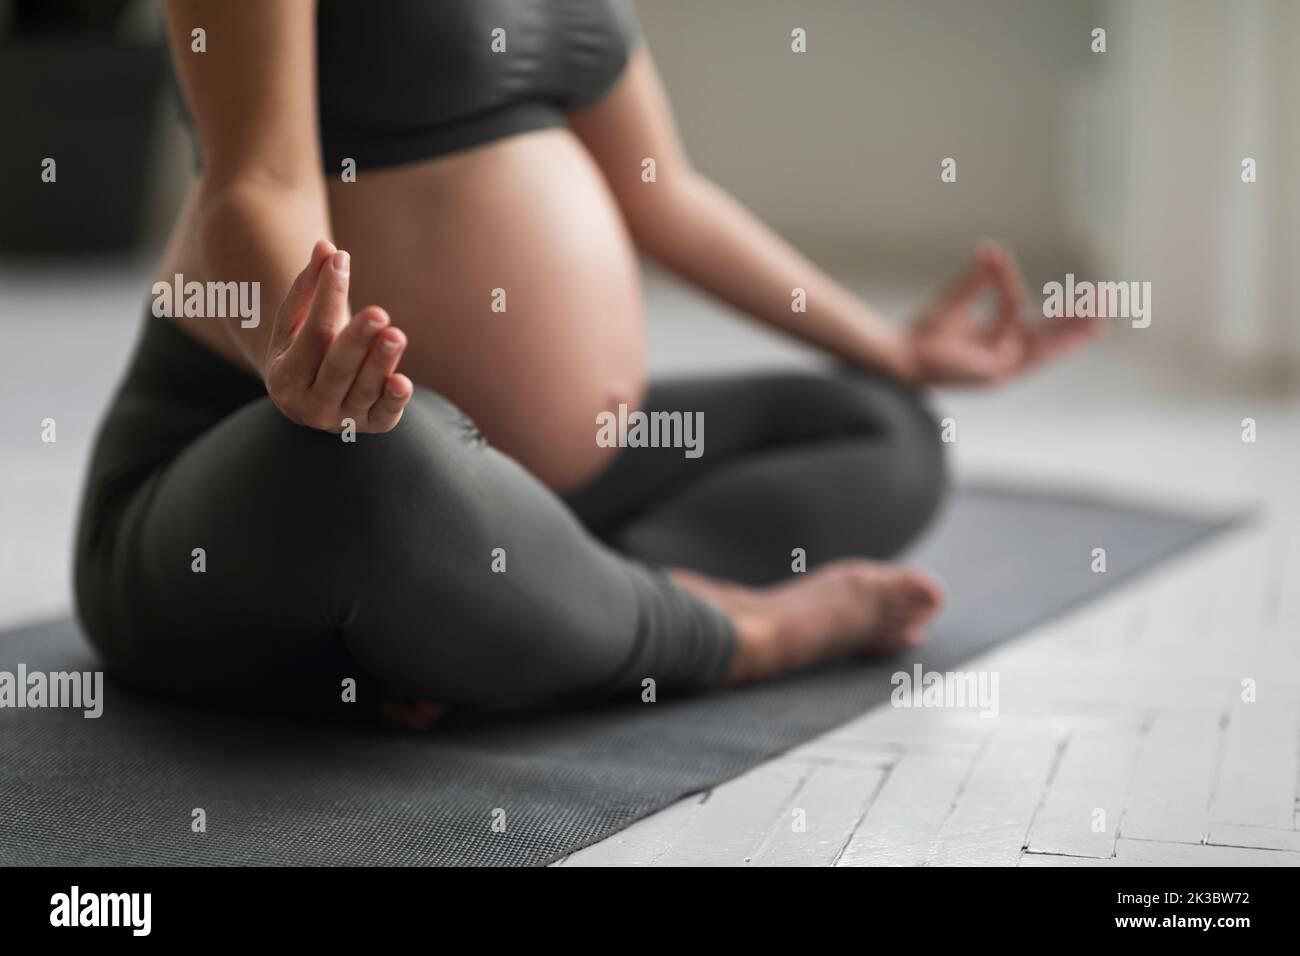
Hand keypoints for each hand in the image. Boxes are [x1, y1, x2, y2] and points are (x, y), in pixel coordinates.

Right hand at [263, 239, 412, 431]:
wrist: (311, 395)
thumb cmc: (305, 348)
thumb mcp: (297, 321)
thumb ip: (310, 285)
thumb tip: (326, 246)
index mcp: (284, 378)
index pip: (312, 334)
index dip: (327, 297)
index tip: (343, 262)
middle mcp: (309, 406)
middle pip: (337, 368)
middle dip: (357, 340)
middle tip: (377, 312)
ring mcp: (342, 420)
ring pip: (364, 390)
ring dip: (381, 363)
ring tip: (395, 334)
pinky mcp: (372, 426)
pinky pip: (386, 415)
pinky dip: (395, 400)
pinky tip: (404, 382)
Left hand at [904, 241, 1103, 385]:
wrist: (901, 356)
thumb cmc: (922, 333)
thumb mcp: (955, 300)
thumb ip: (977, 277)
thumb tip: (991, 247)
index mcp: (995, 338)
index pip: (1016, 307)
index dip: (1008, 281)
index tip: (995, 256)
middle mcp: (1003, 354)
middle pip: (1047, 334)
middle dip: (1075, 317)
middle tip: (1104, 298)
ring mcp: (1003, 366)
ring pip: (1048, 348)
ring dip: (1076, 332)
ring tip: (1102, 315)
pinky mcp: (999, 374)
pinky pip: (1029, 348)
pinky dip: (1057, 340)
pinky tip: (1081, 330)